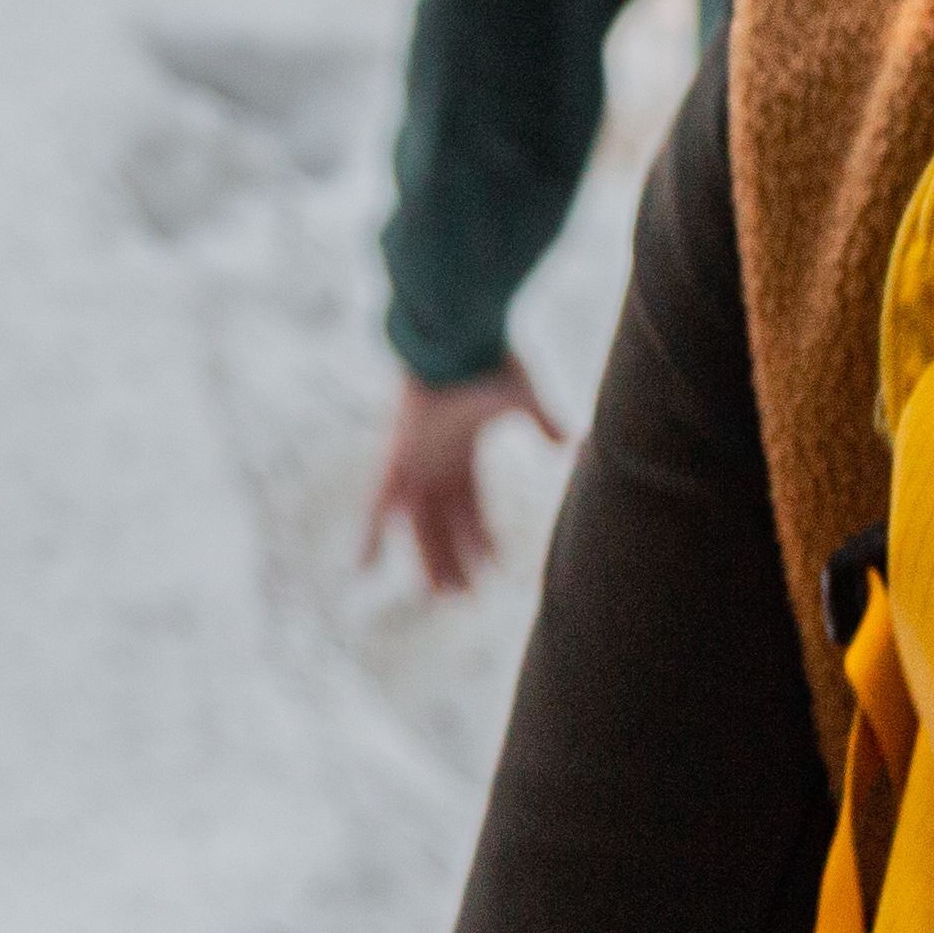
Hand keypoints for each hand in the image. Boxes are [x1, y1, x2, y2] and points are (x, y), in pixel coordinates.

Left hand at [362, 360, 562, 593]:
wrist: (457, 333)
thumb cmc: (490, 359)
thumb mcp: (526, 398)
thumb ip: (546, 422)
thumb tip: (573, 445)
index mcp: (464, 455)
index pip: (473, 512)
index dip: (482, 541)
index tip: (496, 571)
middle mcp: (436, 466)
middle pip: (444, 528)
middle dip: (454, 561)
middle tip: (465, 599)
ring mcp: (414, 464)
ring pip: (417, 527)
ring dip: (426, 560)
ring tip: (438, 597)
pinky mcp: (396, 457)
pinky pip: (376, 504)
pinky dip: (369, 535)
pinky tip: (360, 568)